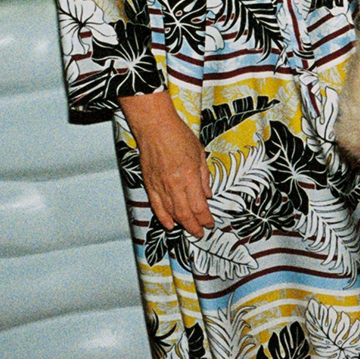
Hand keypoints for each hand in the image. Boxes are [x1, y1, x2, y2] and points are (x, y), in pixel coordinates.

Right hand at [120, 91, 212, 237]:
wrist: (154, 127)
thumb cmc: (177, 135)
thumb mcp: (199, 153)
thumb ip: (204, 176)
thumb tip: (208, 195)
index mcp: (189, 176)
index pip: (199, 206)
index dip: (205, 218)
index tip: (210, 223)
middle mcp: (173, 184)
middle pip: (185, 214)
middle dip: (194, 226)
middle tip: (201, 232)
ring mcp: (159, 186)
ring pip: (171, 213)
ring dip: (182, 224)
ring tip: (189, 229)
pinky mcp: (149, 184)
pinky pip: (156, 206)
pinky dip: (163, 218)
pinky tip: (170, 225)